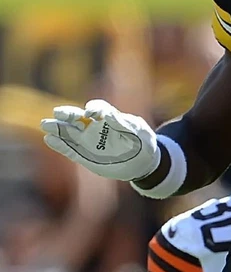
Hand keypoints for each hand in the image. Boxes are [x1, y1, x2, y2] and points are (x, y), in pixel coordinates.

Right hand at [41, 98, 159, 180]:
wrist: (143, 163)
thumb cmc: (143, 143)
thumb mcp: (139, 133)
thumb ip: (123, 124)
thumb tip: (108, 114)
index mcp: (110, 118)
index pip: (98, 108)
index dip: (94, 108)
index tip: (91, 113)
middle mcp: (96, 127)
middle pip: (78, 117)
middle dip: (67, 114)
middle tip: (58, 113)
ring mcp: (89, 141)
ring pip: (70, 132)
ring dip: (58, 129)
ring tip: (46, 126)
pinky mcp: (85, 155)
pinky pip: (70, 149)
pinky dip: (60, 145)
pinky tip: (50, 140)